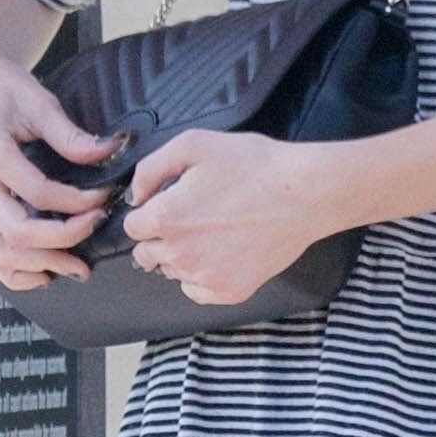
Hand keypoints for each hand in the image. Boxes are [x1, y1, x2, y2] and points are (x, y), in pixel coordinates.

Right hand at [0, 22, 116, 288]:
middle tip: (96, 228)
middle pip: (17, 233)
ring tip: (78, 267)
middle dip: (63, 240)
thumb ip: (70, 135)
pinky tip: (46, 273)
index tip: (105, 197)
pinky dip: (16, 272)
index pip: (38, 193)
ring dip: (41, 265)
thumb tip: (110, 152)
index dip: (78, 202)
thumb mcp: (35, 100)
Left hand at [125, 130, 342, 305]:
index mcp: (166, 217)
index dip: (146, 213)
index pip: (132, 227)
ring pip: (172, 272)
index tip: (165, 205)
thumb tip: (136, 195)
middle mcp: (180, 253)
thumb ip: (151, 169)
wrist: (303, 194)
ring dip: (181, 256)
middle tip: (189, 219)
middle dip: (159, 237)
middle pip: (146, 254)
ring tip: (211, 233)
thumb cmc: (254, 165)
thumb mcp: (194, 145)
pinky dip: (201, 277)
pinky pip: (196, 291)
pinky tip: (220, 254)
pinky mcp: (229, 291)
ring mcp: (205, 277)